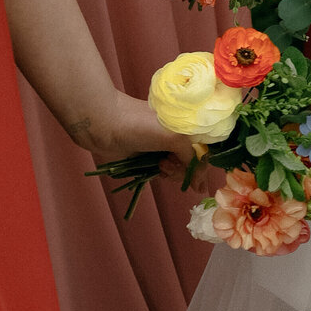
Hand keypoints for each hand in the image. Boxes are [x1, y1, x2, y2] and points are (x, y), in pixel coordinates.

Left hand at [69, 88, 195, 167]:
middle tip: (170, 163)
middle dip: (185, 169)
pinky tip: (157, 170)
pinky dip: (164, 175)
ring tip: (161, 165)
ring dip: (173, 173)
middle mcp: (177, 136)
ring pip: (179, 170)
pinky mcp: (150, 158)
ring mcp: (163, 148)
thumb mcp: (174, 137)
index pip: (205, 150)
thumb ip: (192, 158)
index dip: (204, 166)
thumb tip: (200, 185)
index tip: (199, 179)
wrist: (104, 124)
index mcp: (186, 126)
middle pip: (193, 163)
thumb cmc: (140, 124)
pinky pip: (165, 173)